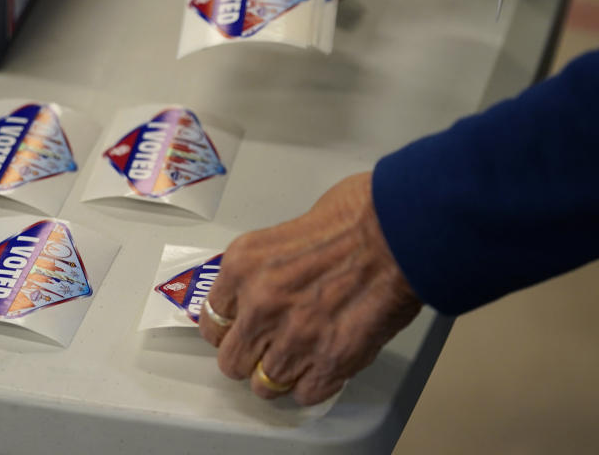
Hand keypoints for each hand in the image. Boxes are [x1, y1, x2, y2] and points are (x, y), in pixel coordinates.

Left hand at [198, 172, 421, 404]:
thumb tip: (264, 287)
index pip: (212, 320)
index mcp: (242, 267)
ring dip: (281, 376)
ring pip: (265, 384)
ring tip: (298, 361)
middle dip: (250, 358)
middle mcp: (260, 305)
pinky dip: (314, 385)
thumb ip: (265, 268)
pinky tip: (322, 368)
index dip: (228, 330)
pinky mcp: (331, 360)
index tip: (238, 331)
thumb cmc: (355, 216)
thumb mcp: (283, 231)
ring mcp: (294, 337)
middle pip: (232, 361)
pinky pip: (306, 393)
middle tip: (267, 349)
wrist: (399, 231)